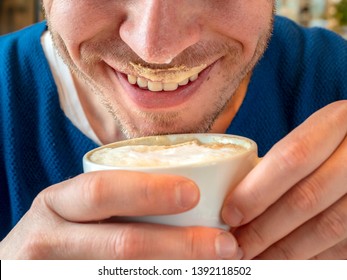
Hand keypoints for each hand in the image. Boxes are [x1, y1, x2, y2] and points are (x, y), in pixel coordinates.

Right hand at [0, 171, 240, 258]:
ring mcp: (55, 273)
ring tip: (217, 266)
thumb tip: (186, 190)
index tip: (193, 193)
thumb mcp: (72, 209)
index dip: (148, 192)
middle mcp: (50, 238)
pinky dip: (157, 279)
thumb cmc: (59, 231)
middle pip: (122, 243)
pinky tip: (183, 276)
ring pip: (124, 273)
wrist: (18, 269)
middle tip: (225, 245)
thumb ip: (111, 198)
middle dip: (180, 245)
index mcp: (56, 203)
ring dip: (177, 271)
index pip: (102, 193)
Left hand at [222, 101, 346, 258]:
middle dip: (264, 228)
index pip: (291, 158)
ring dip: (285, 250)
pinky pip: (342, 245)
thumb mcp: (313, 135)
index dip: (257, 191)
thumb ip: (284, 160)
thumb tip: (236, 201)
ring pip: (327, 227)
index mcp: (337, 122)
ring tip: (255, 260)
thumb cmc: (331, 144)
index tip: (230, 214)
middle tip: (237, 246)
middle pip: (306, 198)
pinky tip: (286, 262)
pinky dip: (311, 257)